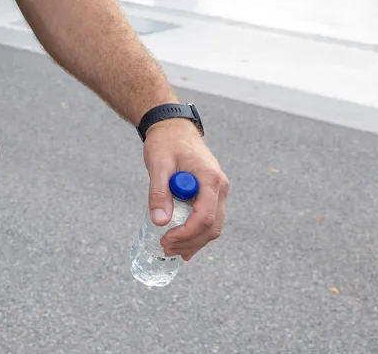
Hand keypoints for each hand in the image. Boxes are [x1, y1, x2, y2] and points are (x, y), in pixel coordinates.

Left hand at [143, 119, 228, 260]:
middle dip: (189, 241)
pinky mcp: (211, 195)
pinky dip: (197, 234)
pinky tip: (183, 246)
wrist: (174, 128)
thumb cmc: (166, 143)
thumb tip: (160, 222)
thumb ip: (159, 192)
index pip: (205, 216)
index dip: (187, 233)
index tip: (165, 239)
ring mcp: (218, 192)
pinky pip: (209, 220)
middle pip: (212, 226)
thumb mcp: (158, 164)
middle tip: (165, 247)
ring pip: (213, 227)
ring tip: (170, 248)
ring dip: (193, 241)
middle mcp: (220, 188)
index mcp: (210, 179)